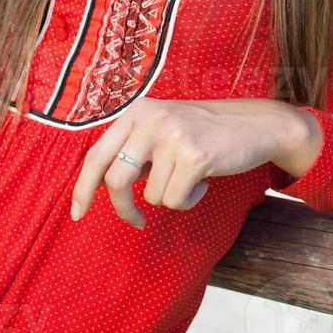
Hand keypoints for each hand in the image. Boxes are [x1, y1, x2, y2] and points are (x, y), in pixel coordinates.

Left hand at [70, 96, 316, 228]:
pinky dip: (190, 200)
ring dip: (171, 197)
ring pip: (152, 196)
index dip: (83, 188)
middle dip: (124, 209)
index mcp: (138, 112)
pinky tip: (204, 180)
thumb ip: (134, 150)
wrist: (254, 124)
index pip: (97, 154)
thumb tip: (101, 186)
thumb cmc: (204, 133)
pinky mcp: (195, 155)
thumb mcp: (163, 130)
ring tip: (190, 177)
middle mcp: (150, 118)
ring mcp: (173, 135)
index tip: (78, 214)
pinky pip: (176, 200)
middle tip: (137, 221)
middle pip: (116, 180)